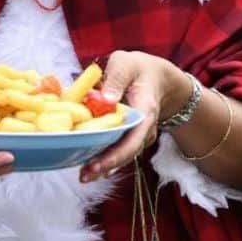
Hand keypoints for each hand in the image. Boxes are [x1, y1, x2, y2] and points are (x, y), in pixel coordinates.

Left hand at [78, 51, 189, 182]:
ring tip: (84, 175)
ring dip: (104, 165)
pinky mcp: (129, 135)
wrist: (157, 77)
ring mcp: (139, 134)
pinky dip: (104, 155)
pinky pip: (118, 148)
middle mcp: (145, 128)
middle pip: (127, 153)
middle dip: (106, 166)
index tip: (98, 165)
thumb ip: (116, 78)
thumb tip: (105, 100)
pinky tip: (88, 162)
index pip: (133, 139)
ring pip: (123, 154)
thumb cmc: (138, 69)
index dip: (116, 155)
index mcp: (145, 110)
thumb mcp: (126, 63)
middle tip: (84, 176)